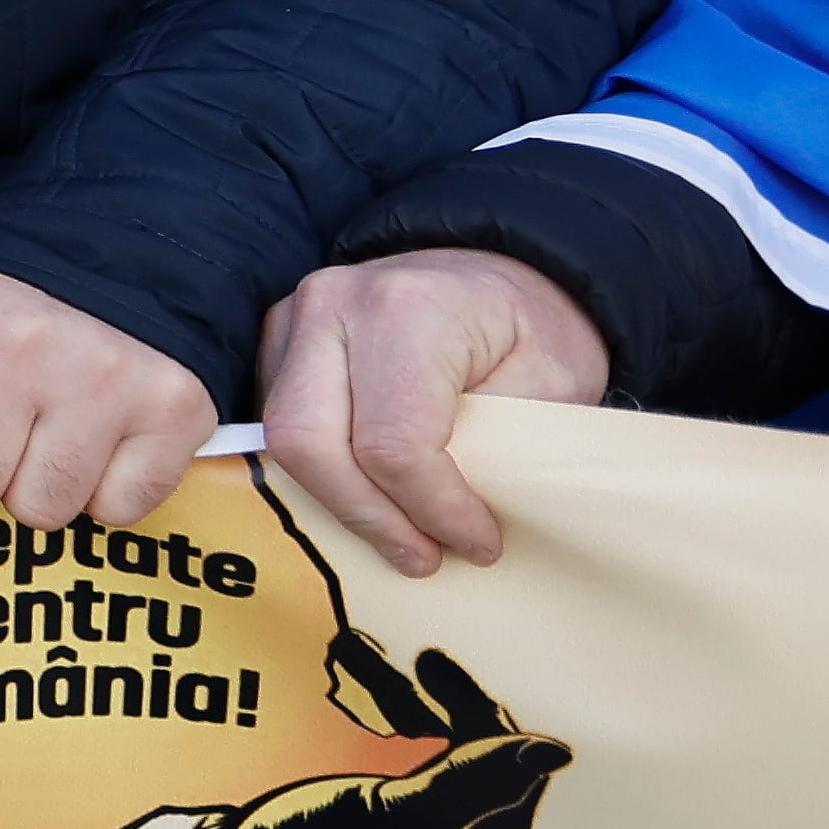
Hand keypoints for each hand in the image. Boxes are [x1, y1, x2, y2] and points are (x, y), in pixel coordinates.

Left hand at [0, 264, 216, 528]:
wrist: (122, 251)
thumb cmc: (4, 305)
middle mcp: (20, 348)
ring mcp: (102, 381)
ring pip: (41, 510)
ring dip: (42, 483)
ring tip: (51, 425)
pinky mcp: (173, 412)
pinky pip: (116, 510)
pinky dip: (109, 487)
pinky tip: (104, 436)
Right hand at [261, 249, 607, 577]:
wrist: (494, 270)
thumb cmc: (531, 330)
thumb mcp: (552, 387)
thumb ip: (498, 450)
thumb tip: (453, 529)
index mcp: (408, 309)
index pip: (392, 443)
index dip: (433, 511)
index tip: (480, 544)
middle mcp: (332, 305)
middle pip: (311, 444)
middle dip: (369, 518)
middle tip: (425, 557)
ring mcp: (292, 320)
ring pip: (281, 442)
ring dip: (340, 503)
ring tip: (403, 534)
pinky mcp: (276, 342)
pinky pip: (276, 429)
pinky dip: (322, 475)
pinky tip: (373, 493)